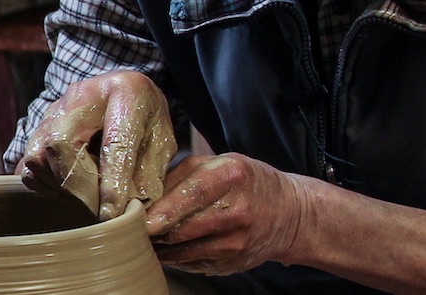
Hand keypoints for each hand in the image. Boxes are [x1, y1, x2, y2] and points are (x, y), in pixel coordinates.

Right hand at [17, 70, 176, 220]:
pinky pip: (26, 164)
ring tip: (83, 199)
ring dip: (58, 187)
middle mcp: (85, 94)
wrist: (123, 90)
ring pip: (37, 155)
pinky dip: (43, 185)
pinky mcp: (39, 125)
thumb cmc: (145, 117)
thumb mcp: (162, 140)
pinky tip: (66, 191)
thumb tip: (133, 207)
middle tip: (95, 208)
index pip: (114, 142)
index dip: (111, 181)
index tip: (111, 213)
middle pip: (60, 144)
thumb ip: (151, 171)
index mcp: (127, 92)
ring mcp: (56, 107)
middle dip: (76, 185)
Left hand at [146, 153, 310, 274]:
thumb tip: (145, 194)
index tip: (145, 220)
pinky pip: (192, 263)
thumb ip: (184, 174)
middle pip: (186, 227)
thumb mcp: (221, 163)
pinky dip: (176, 256)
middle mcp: (238, 209)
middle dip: (155, 230)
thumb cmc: (248, 182)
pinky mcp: (232, 263)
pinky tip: (173, 245)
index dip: (167, 209)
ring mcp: (236, 241)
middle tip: (136, 227)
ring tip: (151, 235)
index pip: (195, 193)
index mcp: (233, 174)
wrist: (288, 212)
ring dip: (162, 246)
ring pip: (185, 250)